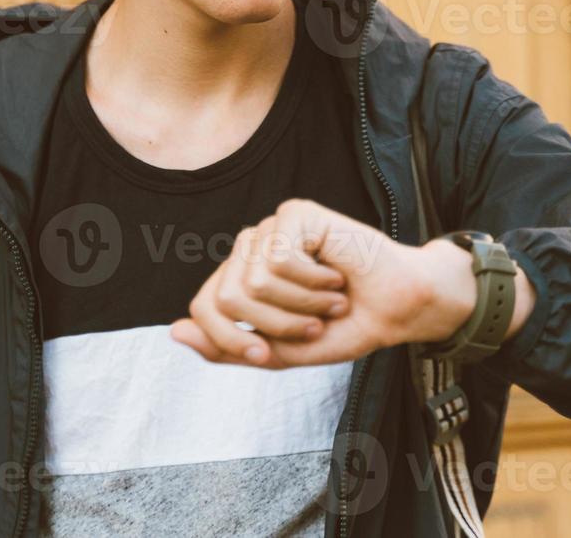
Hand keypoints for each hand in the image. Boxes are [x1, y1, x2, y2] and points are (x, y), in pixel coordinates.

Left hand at [167, 198, 532, 367]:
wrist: (397, 310)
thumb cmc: (342, 327)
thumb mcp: (279, 352)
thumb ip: (227, 347)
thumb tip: (174, 331)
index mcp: (239, 279)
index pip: (203, 309)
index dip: (231, 341)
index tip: (268, 356)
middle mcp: (248, 250)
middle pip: (229, 299)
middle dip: (275, 325)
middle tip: (312, 324)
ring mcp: (269, 229)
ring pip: (254, 283)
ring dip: (300, 306)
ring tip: (328, 300)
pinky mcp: (294, 213)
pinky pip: (280, 260)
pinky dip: (314, 281)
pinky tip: (335, 274)